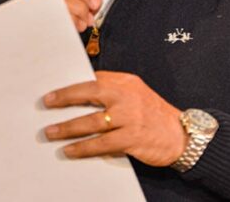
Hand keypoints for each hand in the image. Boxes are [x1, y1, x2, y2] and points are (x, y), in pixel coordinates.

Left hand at [43, 71, 185, 166]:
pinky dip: (84, 147)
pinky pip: (102, 143)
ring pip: (92, 121)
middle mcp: (127, 96)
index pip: (93, 79)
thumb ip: (113, 90)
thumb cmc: (154, 114)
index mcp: (126, 82)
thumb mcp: (136, 93)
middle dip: (65, 99)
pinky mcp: (132, 138)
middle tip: (46, 105)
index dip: (71, 86)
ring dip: (68, 127)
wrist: (183, 136)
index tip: (53, 92)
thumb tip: (81, 95)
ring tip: (51, 132)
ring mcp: (130, 117)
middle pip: (89, 93)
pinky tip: (70, 150)